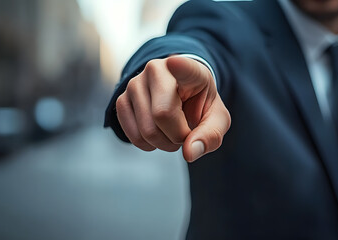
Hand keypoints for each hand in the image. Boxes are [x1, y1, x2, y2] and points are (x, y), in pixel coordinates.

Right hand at [116, 56, 230, 161]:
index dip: (179, 66)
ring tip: (172, 132)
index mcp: (189, 70)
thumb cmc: (200, 105)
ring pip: (147, 130)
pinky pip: (133, 136)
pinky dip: (149, 145)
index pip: (184, 67)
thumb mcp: (216, 119)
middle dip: (178, 136)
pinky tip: (157, 134)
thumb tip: (189, 153)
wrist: (180, 97)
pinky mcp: (121, 99)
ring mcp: (135, 83)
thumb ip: (210, 135)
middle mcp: (157, 70)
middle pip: (163, 115)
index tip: (175, 63)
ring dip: (164, 144)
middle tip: (186, 132)